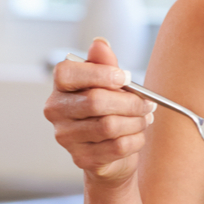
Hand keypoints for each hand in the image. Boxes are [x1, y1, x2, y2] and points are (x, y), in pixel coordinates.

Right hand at [44, 38, 156, 183]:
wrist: (110, 154)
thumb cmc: (108, 111)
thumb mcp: (108, 83)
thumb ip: (104, 63)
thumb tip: (100, 44)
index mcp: (60, 87)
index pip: (68, 73)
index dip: (101, 74)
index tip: (126, 78)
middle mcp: (56, 111)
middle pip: (95, 101)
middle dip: (129, 102)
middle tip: (147, 103)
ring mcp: (66, 137)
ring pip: (109, 126)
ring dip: (135, 122)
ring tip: (144, 118)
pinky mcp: (81, 159)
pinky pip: (117, 147)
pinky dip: (135, 140)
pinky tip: (138, 135)